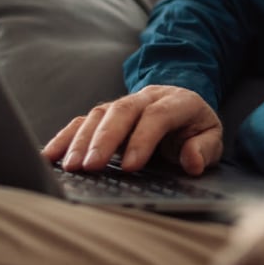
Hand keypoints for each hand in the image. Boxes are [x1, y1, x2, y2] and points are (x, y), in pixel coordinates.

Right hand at [42, 85, 223, 176]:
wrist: (184, 107)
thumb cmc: (196, 128)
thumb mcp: (212, 138)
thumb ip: (205, 149)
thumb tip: (191, 161)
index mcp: (178, 101)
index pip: (158, 115)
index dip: (143, 139)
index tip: (129, 167)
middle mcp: (147, 97)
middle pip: (122, 111)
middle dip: (104, 139)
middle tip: (90, 167)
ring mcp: (125, 103)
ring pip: (99, 114)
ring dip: (82, 140)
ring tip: (70, 167)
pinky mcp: (107, 114)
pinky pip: (83, 120)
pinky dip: (66, 137)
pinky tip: (51, 156)